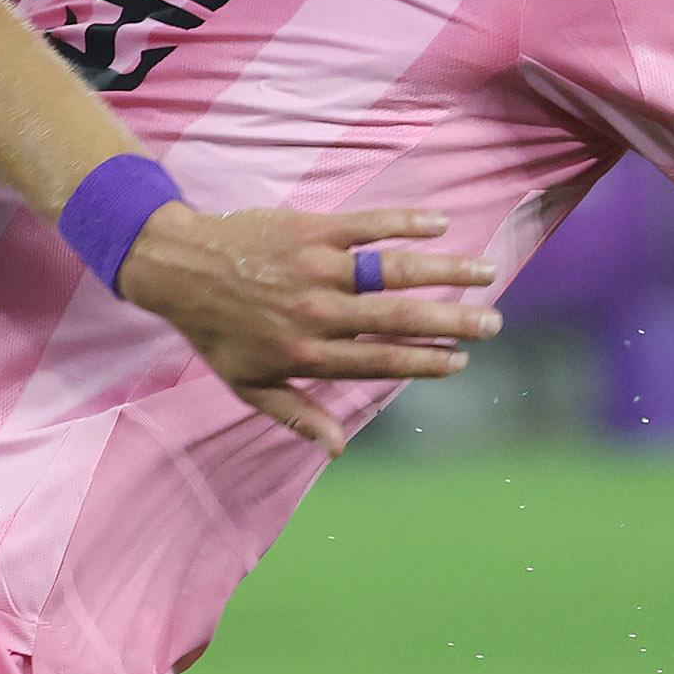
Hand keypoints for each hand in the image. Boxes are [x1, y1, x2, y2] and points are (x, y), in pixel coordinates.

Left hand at [116, 206, 499, 452]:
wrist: (178, 269)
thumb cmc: (216, 331)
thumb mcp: (248, 386)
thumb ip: (297, 415)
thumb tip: (337, 450)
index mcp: (308, 354)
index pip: (382, 361)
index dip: (426, 362)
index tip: (462, 361)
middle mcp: (320, 313)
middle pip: (401, 319)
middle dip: (455, 322)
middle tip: (494, 323)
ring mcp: (318, 268)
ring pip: (396, 271)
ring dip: (447, 271)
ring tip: (487, 272)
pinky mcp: (312, 230)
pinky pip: (369, 225)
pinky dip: (407, 223)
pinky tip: (440, 225)